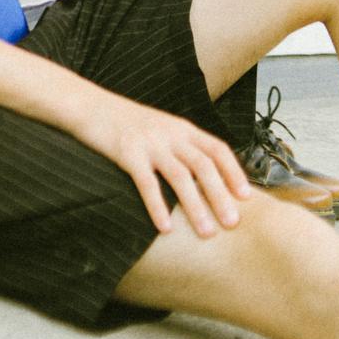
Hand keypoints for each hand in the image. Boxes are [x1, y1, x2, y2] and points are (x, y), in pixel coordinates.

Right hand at [74, 91, 252, 237]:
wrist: (91, 106)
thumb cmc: (128, 123)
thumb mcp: (161, 128)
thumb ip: (181, 147)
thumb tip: (205, 178)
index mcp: (182, 128)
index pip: (217, 148)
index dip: (234, 172)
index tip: (247, 197)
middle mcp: (170, 133)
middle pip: (203, 165)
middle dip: (221, 195)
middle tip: (233, 223)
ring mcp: (149, 142)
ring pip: (180, 176)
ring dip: (195, 206)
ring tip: (207, 232)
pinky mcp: (127, 153)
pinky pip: (147, 183)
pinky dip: (158, 206)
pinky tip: (165, 228)